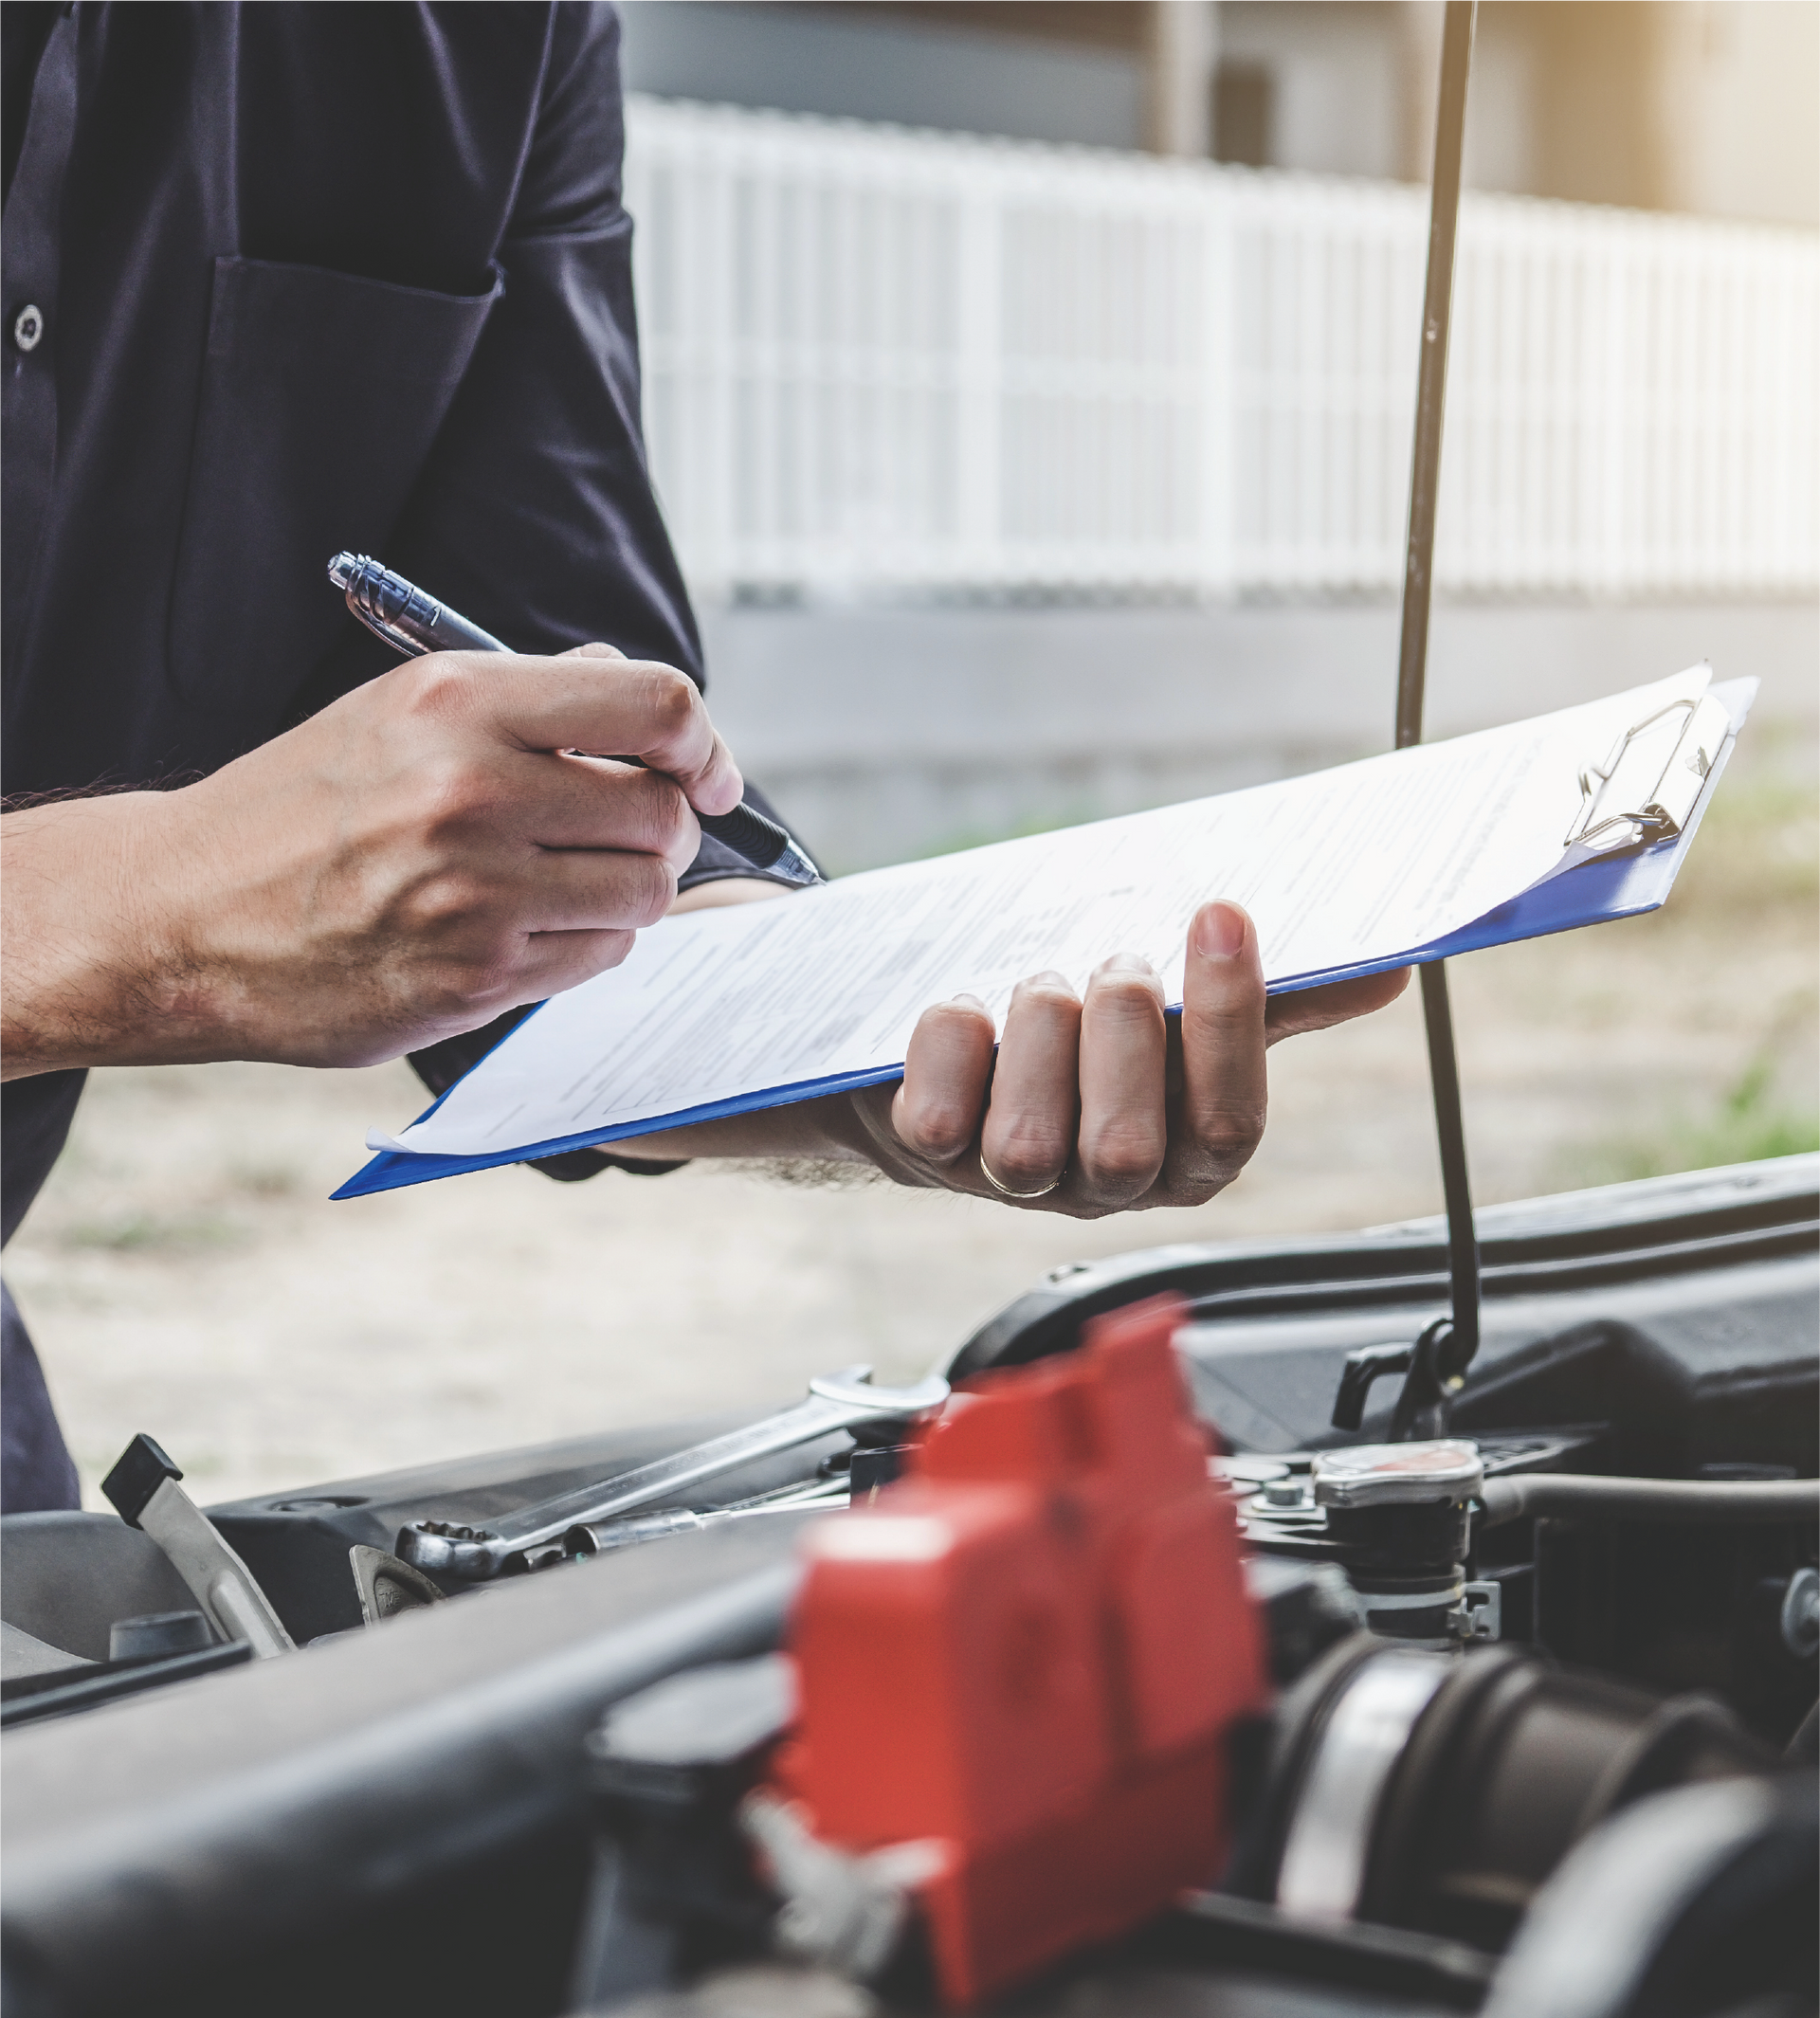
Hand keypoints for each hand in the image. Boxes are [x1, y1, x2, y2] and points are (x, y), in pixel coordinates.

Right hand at [0, 645, 739, 1075]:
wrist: (182, 915)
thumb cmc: (300, 807)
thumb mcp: (399, 711)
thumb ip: (528, 696)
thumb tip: (634, 691)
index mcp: (460, 702)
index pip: (656, 705)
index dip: (703, 745)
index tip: (706, 773)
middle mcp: (472, 792)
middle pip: (663, 812)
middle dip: (663, 826)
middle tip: (622, 833)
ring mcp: (475, 894)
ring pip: (646, 893)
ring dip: (628, 891)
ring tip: (563, 881)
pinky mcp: (473, 978)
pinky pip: (599, 957)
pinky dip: (586, 944)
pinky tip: (527, 928)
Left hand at [854, 900, 1406, 1217]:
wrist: (957, 1050)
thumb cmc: (1088, 1030)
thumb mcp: (1183, 1013)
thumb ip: (1274, 1002)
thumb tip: (1388, 970)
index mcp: (1187, 1153)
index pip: (1230, 1122)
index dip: (1229, 1019)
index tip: (1220, 913)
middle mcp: (1105, 1183)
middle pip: (1129, 1148)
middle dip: (1122, 1035)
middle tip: (1115, 965)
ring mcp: (1013, 1180)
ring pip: (1029, 1141)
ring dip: (1038, 1032)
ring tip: (1040, 988)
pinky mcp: (930, 1157)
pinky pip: (938, 1117)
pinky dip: (950, 1041)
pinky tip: (967, 1014)